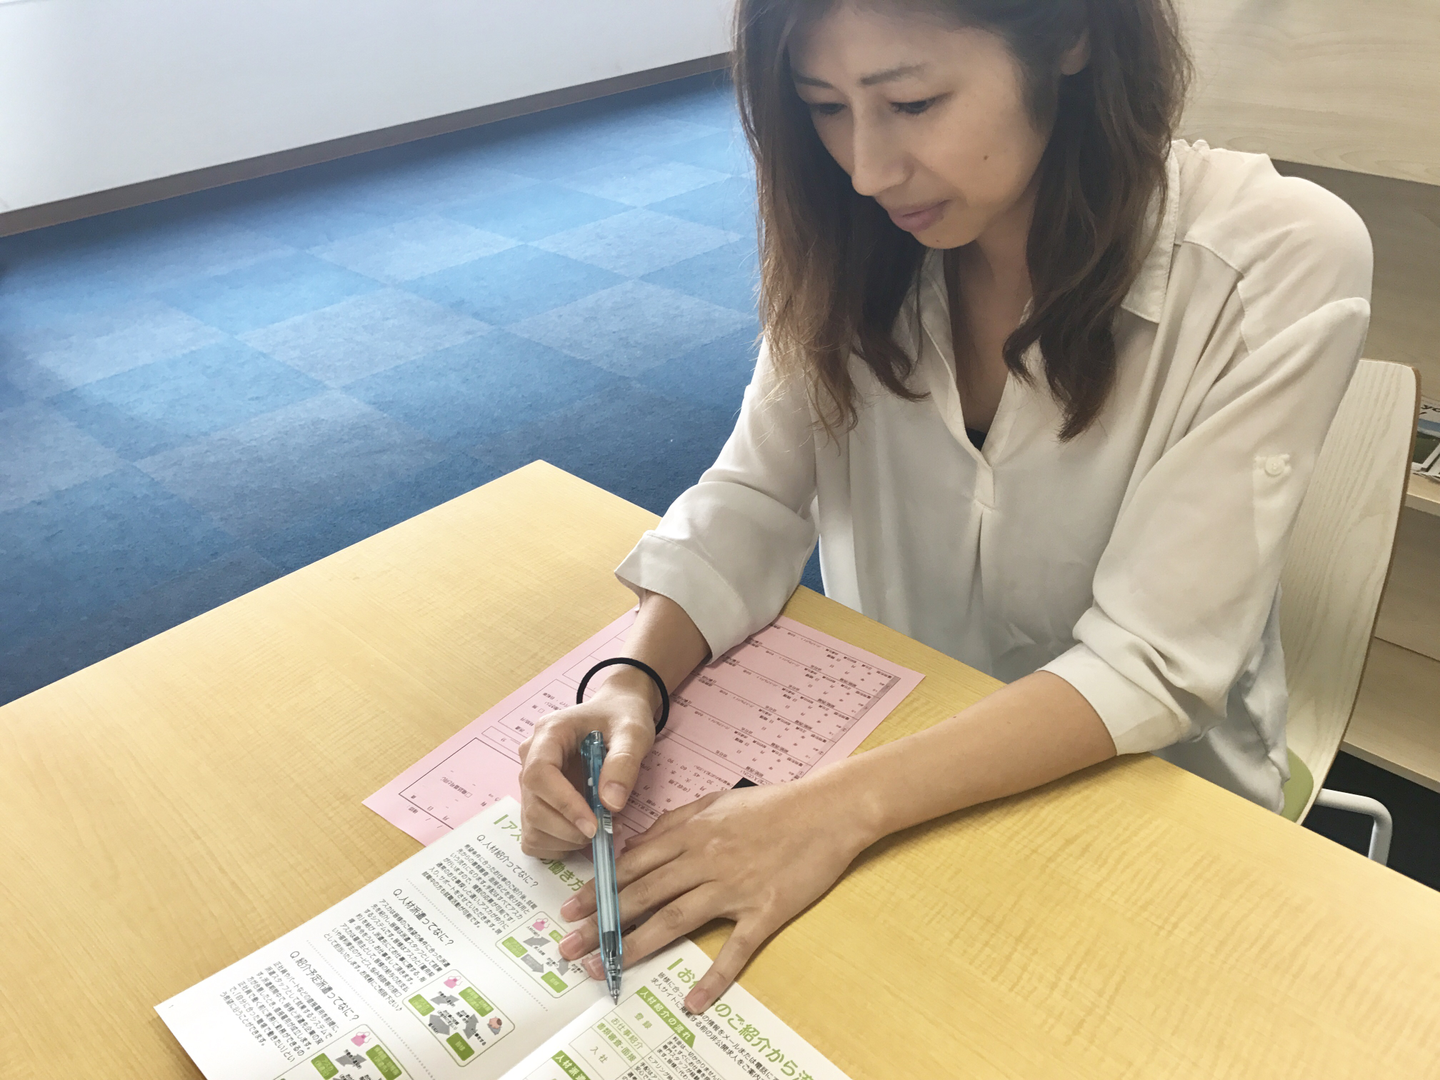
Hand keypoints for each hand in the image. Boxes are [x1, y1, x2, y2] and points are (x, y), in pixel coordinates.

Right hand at [517, 668, 659, 858]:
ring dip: (565, 840)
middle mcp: (530, 758)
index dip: (563, 804)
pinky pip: (535, 836)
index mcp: (548, 734)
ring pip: (532, 827)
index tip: (593, 824)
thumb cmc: (622, 718)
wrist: (616, 715)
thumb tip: (610, 805)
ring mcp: (530, 783)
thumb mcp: (633, 732)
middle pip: (533, 807)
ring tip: (598, 829)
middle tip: (605, 830)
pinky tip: (582, 832)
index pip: (539, 774)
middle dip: (569, 828)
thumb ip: (623, 763)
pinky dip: (558, 845)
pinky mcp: (536, 802)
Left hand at [555, 769, 871, 1012]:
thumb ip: (675, 822)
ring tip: (605, 969)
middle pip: (643, 895)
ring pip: (675, 920)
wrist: (828, 810)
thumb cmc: (773, 804)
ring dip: (636, 946)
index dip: (599, 890)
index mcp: (691, 832)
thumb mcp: (716, 801)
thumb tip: (638, 844)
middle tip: (568, 948)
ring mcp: (734, 887)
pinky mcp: (764, 910)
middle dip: (601, 924)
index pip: (633, 865)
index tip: (570, 910)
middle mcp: (704, 860)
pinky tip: (693, 1002)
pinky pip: (735, 949)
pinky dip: (714, 977)